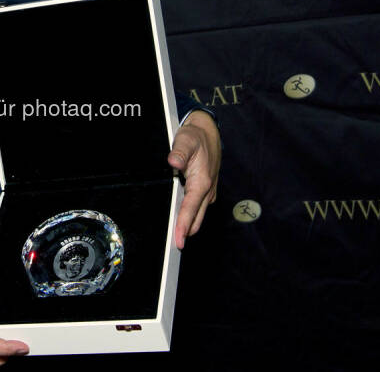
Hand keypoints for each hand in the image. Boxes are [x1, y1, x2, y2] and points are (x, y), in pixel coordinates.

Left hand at [168, 110, 220, 248]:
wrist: (208, 132)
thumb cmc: (196, 137)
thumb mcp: (186, 140)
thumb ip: (179, 152)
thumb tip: (173, 163)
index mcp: (202, 182)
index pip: (190, 209)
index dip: (183, 226)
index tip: (178, 241)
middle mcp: (207, 191)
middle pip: (195, 219)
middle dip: (185, 233)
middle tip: (171, 247)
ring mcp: (207, 193)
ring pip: (197, 216)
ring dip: (186, 226)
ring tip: (172, 237)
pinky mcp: (204, 192)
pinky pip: (196, 209)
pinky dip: (188, 216)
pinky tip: (177, 220)